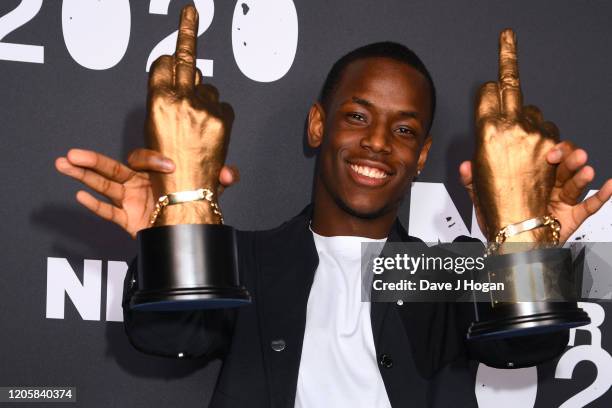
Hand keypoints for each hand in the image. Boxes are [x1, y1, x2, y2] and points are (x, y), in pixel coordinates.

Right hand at [55, 148, 239, 238]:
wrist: (188, 229)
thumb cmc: (193, 203)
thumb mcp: (209, 189)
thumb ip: (220, 179)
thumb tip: (229, 173)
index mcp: (155, 172)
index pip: (144, 159)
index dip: (153, 159)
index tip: (169, 165)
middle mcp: (139, 183)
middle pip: (111, 169)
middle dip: (92, 162)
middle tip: (73, 153)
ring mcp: (131, 201)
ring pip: (104, 187)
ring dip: (83, 177)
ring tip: (63, 165)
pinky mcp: (129, 220)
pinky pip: (109, 212)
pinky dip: (95, 205)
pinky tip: (79, 196)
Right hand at [146, 4, 233, 224]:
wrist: (186, 193)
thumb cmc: (165, 168)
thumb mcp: (152, 132)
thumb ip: (166, 102)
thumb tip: (188, 78)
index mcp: (157, 101)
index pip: (164, 62)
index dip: (169, 60)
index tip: (178, 33)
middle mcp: (180, 100)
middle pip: (186, 58)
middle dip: (187, 31)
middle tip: (190, 11)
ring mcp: (204, 108)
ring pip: (207, 86)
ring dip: (203, 96)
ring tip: (197, 123)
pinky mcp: (222, 118)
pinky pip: (222, 105)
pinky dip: (218, 112)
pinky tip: (211, 130)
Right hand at [459, 29, 611, 243]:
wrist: (519, 226)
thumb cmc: (494, 206)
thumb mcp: (473, 181)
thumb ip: (473, 164)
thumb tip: (471, 162)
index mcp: (486, 131)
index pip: (489, 89)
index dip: (489, 87)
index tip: (495, 63)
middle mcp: (512, 128)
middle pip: (513, 91)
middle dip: (508, 86)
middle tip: (508, 47)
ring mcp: (537, 135)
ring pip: (535, 113)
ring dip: (529, 123)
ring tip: (522, 145)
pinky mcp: (554, 147)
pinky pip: (551, 132)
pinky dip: (546, 138)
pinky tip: (542, 150)